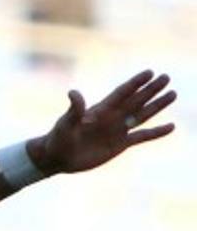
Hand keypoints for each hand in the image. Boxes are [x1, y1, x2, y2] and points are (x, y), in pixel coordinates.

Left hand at [34, 70, 176, 173]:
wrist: (57, 158)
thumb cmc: (58, 138)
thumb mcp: (65, 123)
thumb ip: (74, 109)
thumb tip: (73, 92)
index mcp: (100, 109)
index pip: (122, 93)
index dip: (135, 83)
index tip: (150, 72)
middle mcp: (112, 117)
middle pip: (136, 100)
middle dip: (151, 89)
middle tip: (167, 77)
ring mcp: (117, 130)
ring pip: (142, 115)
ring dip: (157, 106)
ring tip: (173, 94)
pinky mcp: (120, 144)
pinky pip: (142, 137)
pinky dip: (156, 132)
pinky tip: (171, 126)